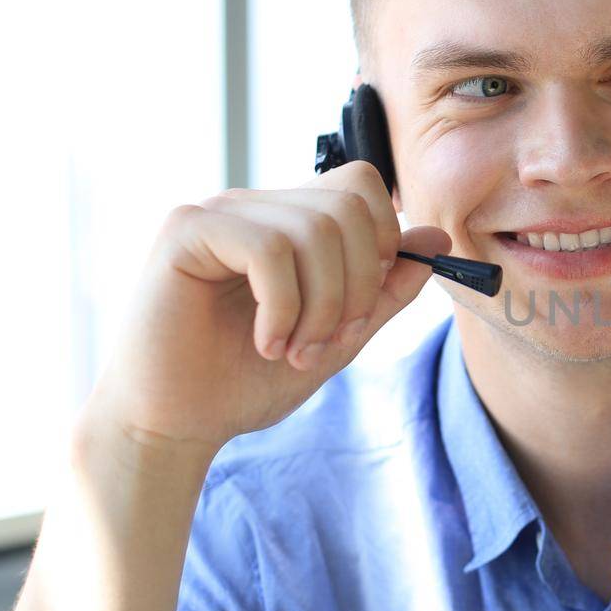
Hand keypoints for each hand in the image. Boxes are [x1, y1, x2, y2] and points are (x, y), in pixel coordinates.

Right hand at [78, 161, 451, 462]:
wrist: (174, 424)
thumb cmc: (246, 381)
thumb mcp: (338, 337)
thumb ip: (386, 290)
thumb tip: (436, 240)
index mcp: (288, 221)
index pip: (362, 185)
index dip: (382, 243)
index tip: (360, 310)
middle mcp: (254, 206)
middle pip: (349, 203)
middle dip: (359, 284)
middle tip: (331, 340)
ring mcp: (218, 212)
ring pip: (315, 227)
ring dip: (321, 306)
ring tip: (294, 351)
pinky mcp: (185, 230)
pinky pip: (270, 248)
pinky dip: (283, 307)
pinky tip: (266, 344)